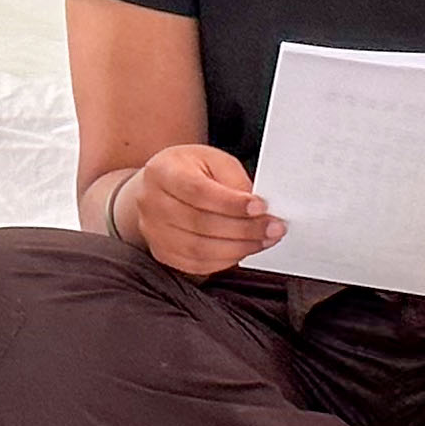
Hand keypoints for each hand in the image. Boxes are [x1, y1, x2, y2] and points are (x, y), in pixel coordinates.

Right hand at [119, 143, 281, 277]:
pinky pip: (196, 265)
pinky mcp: (162, 252)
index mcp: (162, 171)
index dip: (231, 203)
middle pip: (200, 223)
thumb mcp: (213, 160)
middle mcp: (151, 203)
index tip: (261, 207)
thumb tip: (257, 210)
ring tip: (264, 240)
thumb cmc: (190, 170)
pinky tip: (243, 250)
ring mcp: (153, 232)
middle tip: (273, 228)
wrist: (160, 187)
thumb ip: (234, 181)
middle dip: (244, 229)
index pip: (197, 191)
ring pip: (199, 249)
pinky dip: (225, 261)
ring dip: (239, 248)